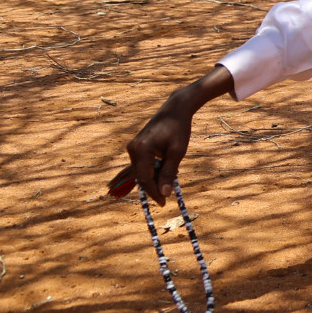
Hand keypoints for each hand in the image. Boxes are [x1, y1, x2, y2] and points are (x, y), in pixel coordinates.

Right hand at [124, 65, 232, 200]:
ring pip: (141, 171)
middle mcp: (132, 149)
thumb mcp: (177, 152)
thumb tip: (164, 193)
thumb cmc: (179, 129)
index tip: (164, 203)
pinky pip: (142, 165)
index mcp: (140, 150)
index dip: (154, 192)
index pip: (144, 178)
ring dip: (153, 180)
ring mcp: (133, 147)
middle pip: (141, 176)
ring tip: (165, 188)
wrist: (175, 110)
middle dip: (153, 188)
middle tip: (165, 199)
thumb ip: (169, 173)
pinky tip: (158, 178)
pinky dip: (151, 172)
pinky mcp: (137, 147)